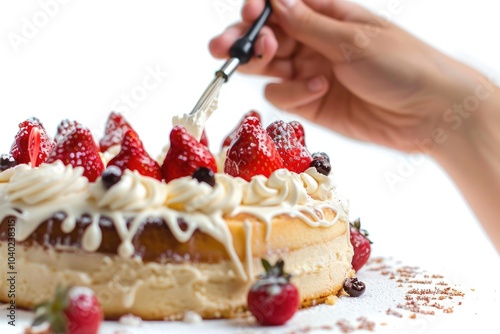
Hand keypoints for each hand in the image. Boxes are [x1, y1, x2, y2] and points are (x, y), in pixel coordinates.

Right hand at [209, 0, 484, 154]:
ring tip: (284, 66)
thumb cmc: (400, 64)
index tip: (248, 16)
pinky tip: (318, 90)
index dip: (258, 10)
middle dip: (243, 42)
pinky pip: (284, 96)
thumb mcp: (353, 39)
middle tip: (222, 47)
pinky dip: (294, 94)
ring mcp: (310, 72)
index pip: (280, 8)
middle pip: (265, 39)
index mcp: (326, 15)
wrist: (427, 113)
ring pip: (267, 69)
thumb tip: (274, 2)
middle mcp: (313, 42)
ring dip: (267, 67)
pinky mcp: (311, 101)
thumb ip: (309, 25)